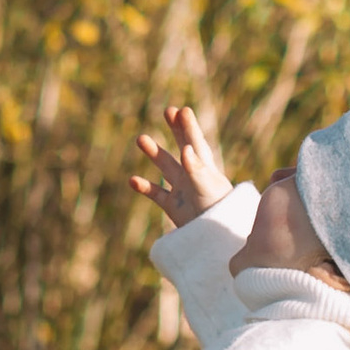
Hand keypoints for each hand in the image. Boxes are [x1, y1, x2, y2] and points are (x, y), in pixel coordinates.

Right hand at [131, 102, 231, 227]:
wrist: (216, 239)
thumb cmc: (217, 210)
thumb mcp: (206, 187)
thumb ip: (196, 169)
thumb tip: (185, 148)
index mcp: (205, 167)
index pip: (195, 142)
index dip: (189, 126)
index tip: (182, 110)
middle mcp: (193, 175)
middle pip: (183, 147)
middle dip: (176, 129)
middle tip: (168, 110)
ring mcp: (183, 189)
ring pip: (166, 167)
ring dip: (154, 153)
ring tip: (140, 138)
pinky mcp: (173, 206)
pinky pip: (156, 193)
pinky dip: (144, 187)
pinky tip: (132, 180)